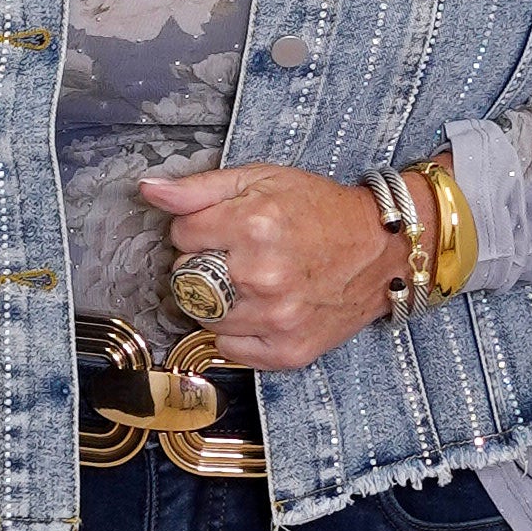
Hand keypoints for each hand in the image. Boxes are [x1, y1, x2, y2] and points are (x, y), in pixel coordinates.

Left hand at [138, 163, 410, 371]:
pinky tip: (261, 309)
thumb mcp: (262, 180)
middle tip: (241, 254)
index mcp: (253, 226)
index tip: (226, 227)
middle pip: (186, 278)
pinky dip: (237, 331)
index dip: (200, 228)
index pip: (181, 235)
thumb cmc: (321, 211)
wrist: (381, 249)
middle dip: (204, 264)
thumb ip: (200, 189)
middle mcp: (262, 276)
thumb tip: (149, 190)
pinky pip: (228, 348)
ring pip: (203, 316)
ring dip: (217, 300)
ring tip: (252, 281)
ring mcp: (275, 319)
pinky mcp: (286, 351)